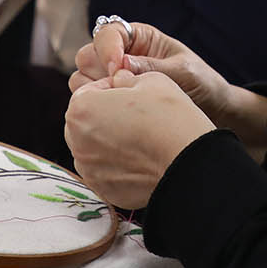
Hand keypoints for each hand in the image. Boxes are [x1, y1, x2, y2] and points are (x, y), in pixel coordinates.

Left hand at [65, 70, 214, 208]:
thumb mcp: (150, 80)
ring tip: (141, 138)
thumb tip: (118, 80)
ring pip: (95, 147)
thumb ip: (125, 78)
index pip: (89, 91)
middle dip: (106, 115)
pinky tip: (142, 158)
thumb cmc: (170, 117)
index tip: (133, 94)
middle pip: (87, 121)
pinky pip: (106, 170)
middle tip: (137, 116)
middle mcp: (76, 141)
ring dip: (111, 140)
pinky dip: (119, 164)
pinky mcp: (103, 189)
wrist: (190, 164)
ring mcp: (89, 169)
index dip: (112, 88)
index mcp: (81, 109)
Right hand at [70, 19, 227, 112]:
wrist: (213, 110)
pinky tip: (117, 117)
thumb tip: (121, 64)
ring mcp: (113, 79)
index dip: (107, 48)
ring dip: (94, 90)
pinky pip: (89, 101)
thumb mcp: (183, 72)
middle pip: (87, 55)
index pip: (107, 32)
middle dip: (98, 71)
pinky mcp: (112, 100)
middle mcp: (121, 55)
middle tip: (119, 89)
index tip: (118, 69)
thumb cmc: (202, 84)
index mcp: (139, 38)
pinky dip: (96, 107)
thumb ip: (152, 67)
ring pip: (82, 79)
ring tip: (120, 104)